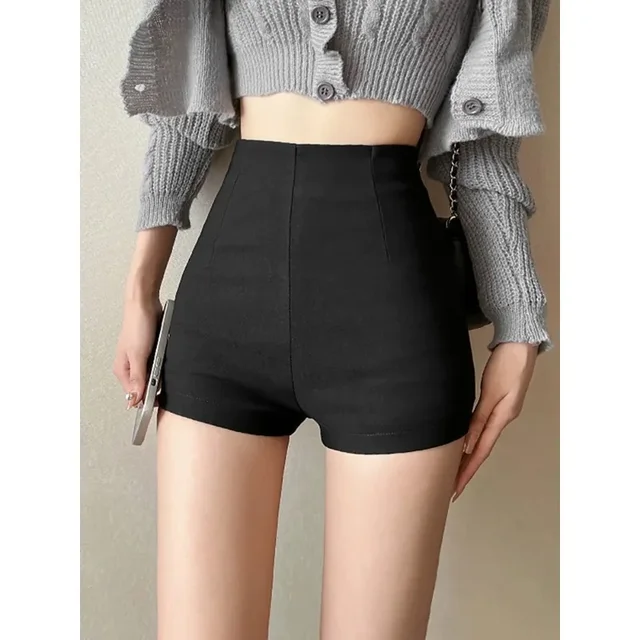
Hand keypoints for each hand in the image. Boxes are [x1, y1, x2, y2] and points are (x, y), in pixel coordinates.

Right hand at [112, 297, 162, 408]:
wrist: (145, 304)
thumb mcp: (138, 355)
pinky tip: (166, 360)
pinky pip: (158, 364)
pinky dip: (162, 364)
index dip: (146, 399)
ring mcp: (140, 358)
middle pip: (143, 386)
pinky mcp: (151, 351)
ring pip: (152, 375)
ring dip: (159, 375)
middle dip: (154, 387)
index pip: (133, 394)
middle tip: (164, 384)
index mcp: (122, 369)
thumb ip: (137, 378)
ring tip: (163, 367)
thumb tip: (134, 399)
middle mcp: (130, 366)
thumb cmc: (137, 325)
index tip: (157, 400)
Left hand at [452, 342, 537, 501]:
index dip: (467, 471)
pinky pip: (482, 427)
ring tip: (454, 471)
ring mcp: (502, 411)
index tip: (456, 488)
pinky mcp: (498, 402)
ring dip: (468, 456)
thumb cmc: (506, 365)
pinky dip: (472, 439)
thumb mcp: (491, 393)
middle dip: (466, 469)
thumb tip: (467, 444)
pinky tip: (464, 443)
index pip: (480, 451)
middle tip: (451, 488)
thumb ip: (479, 418)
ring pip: (481, 440)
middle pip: (480, 450)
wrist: (520, 344)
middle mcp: (502, 418)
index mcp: (501, 418)